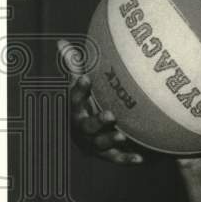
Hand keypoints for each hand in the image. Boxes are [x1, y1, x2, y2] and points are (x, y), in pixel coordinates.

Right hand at [58, 38, 143, 164]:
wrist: (91, 138)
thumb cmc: (88, 105)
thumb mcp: (82, 87)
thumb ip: (75, 66)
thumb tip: (61, 42)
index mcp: (78, 110)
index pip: (75, 99)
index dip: (79, 89)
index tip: (86, 77)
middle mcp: (83, 128)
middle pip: (87, 125)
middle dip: (98, 121)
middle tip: (111, 115)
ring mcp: (95, 143)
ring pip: (100, 143)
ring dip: (110, 140)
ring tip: (122, 136)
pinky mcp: (108, 155)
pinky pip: (117, 159)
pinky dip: (127, 159)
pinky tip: (139, 159)